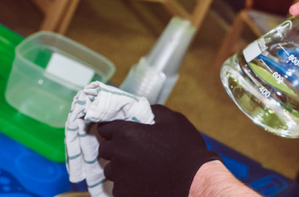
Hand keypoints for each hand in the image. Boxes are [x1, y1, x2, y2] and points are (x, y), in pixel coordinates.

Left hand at [98, 105, 221, 196]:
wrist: (193, 181)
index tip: (120, 129)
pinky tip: (143, 178)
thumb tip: (141, 111)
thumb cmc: (185, 148)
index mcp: (127, 134)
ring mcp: (119, 176)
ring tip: (140, 165)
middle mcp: (118, 155)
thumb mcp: (173, 119)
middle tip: (134, 148)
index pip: (105, 127)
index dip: (112, 127)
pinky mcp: (123, 193)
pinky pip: (118, 185)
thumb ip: (152, 111)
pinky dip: (127, 182)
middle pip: (104, 149)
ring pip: (110, 169)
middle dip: (116, 147)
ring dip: (120, 165)